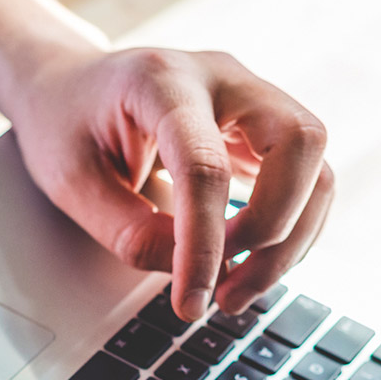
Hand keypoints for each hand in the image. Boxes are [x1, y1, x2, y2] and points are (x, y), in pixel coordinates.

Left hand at [6, 46, 333, 319]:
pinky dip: (289, 232)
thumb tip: (192, 273)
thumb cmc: (63, 123)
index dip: (204, 244)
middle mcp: (221, 77)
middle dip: (274, 231)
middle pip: (298, 144)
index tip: (190, 302)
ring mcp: (252, 98)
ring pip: (316, 166)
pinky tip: (246, 264)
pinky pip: (306, 180)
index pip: (206, 166)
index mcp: (162, 80)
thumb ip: (129, 231)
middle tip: (225, 291)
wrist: (67, 85)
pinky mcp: (263, 129)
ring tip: (234, 291)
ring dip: (290, 241)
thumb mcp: (71, 183)